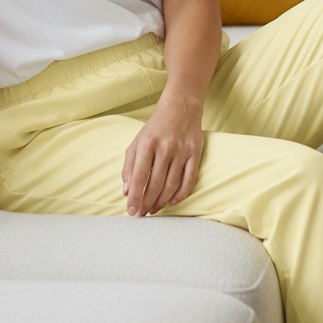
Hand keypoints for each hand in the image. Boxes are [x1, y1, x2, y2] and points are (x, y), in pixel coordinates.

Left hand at [122, 92, 203, 216]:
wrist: (180, 108)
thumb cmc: (155, 128)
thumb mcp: (137, 142)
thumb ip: (129, 166)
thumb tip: (126, 192)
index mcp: (147, 143)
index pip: (139, 176)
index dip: (134, 197)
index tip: (131, 211)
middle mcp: (165, 147)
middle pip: (155, 184)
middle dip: (147, 203)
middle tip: (142, 214)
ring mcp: (182, 150)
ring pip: (171, 185)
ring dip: (161, 202)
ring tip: (154, 209)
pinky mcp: (196, 153)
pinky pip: (189, 180)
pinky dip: (181, 195)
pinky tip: (172, 201)